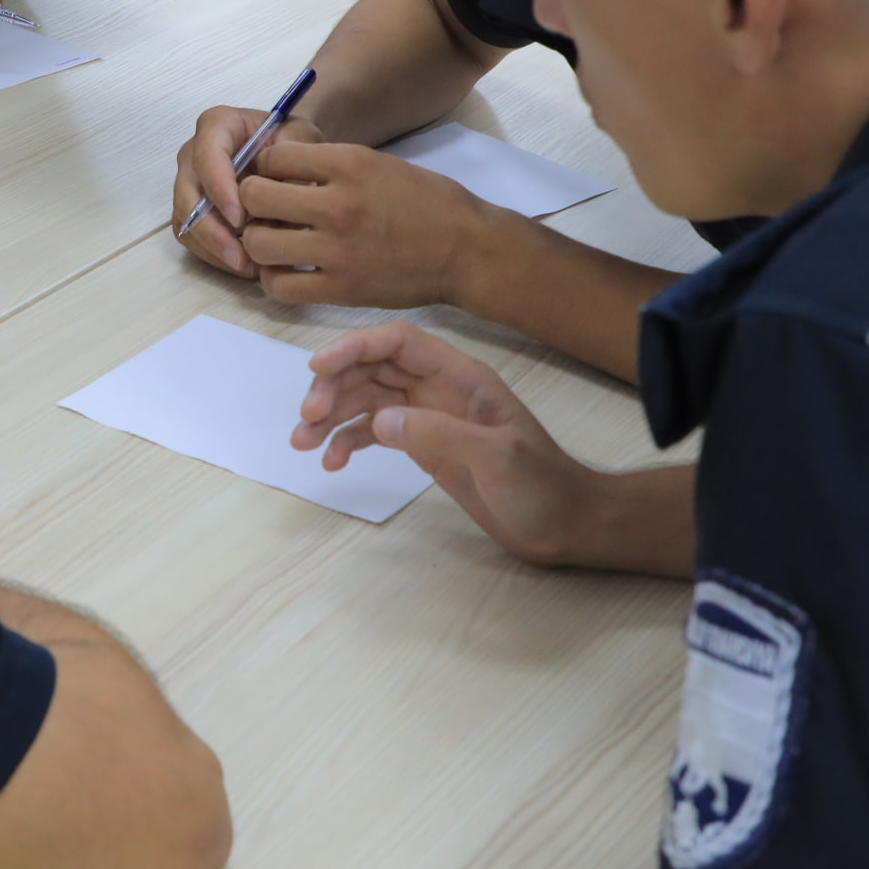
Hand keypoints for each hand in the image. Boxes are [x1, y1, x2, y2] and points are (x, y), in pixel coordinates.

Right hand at [172, 105, 323, 276]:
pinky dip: (215, 256)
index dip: (219, 189)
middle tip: (241, 257)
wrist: (291, 150)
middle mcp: (194, 154)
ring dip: (214, 249)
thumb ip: (292, 163)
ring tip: (249, 267)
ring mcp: (190, 184)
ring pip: (186, 222)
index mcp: (217, 126)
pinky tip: (246, 266)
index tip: (241, 219)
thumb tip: (280, 200)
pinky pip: (192, 238)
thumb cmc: (294, 141)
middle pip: (187, 195)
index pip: (207, 156)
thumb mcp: (301, 140)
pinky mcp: (193, 212)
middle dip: (212, 231)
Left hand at [236, 139, 512, 310]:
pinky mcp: (342, 289)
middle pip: (255, 198)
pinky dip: (275, 280)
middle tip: (264, 213)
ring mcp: (337, 250)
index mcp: (348, 164)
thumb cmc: (428, 203)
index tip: (274, 180)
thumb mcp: (379, 164)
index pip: (273, 157)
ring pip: (259, 244)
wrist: (467, 251)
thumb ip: (330, 166)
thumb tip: (280, 169)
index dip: (266, 168)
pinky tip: (288, 272)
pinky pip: (280, 286)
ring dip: (259, 243)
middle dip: (252, 203)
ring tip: (274, 243)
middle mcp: (338, 204)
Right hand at [291, 324, 600, 566]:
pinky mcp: (424, 446)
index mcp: (461, 377)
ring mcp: (429, 417)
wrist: (565, 525)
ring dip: (332, 416)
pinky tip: (332, 462)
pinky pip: (375, 431)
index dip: (355, 346)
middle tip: (308, 419)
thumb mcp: (499, 458)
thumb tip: (381, 419)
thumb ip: (442, 434)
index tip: (317, 368)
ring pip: (367, 400)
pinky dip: (348, 442)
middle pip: (373, 368)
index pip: (398, 342)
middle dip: (334, 386)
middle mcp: (439, 389)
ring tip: (303, 443)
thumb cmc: (544, 487)